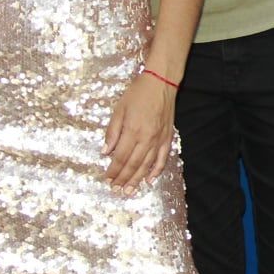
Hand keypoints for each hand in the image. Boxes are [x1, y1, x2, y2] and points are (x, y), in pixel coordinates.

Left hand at [104, 73, 175, 194]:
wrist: (161, 82)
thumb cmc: (138, 93)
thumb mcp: (119, 109)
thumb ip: (112, 132)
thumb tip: (105, 151)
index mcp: (133, 131)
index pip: (120, 157)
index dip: (113, 170)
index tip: (107, 179)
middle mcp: (146, 138)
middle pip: (132, 165)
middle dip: (123, 179)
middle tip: (115, 190)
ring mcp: (158, 140)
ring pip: (146, 165)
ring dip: (137, 180)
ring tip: (129, 191)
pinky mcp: (167, 138)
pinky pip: (162, 159)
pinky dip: (156, 171)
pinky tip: (149, 180)